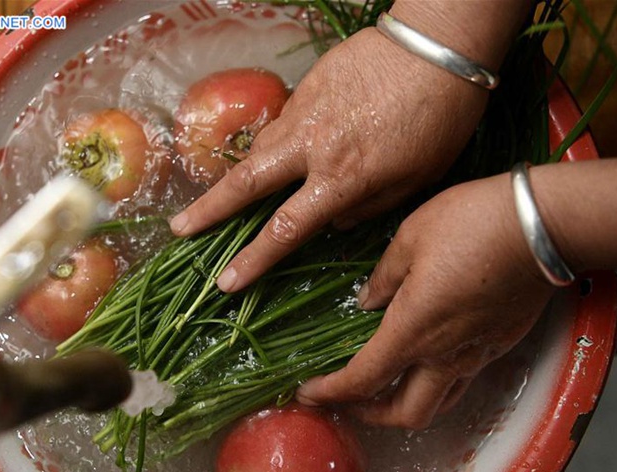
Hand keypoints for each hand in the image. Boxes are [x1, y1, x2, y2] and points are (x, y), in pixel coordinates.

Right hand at [170, 26, 488, 291]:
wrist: (436, 45)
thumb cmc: (438, 120)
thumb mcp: (415, 178)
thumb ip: (369, 206)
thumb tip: (334, 222)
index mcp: (341, 178)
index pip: (285, 229)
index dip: (252, 260)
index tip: (226, 282)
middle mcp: (310, 147)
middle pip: (246, 183)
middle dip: (208, 211)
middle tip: (178, 229)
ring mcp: (303, 113)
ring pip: (257, 150)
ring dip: (231, 177)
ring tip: (213, 198)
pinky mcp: (305, 86)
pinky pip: (279, 124)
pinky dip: (269, 145)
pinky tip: (272, 153)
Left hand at [296, 174, 555, 427]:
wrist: (545, 224)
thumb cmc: (472, 222)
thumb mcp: (410, 238)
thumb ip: (384, 277)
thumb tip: (368, 301)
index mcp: (413, 330)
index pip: (362, 381)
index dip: (330, 393)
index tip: (308, 392)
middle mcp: (445, 355)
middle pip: (404, 415)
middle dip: (368, 415)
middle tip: (345, 399)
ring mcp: (478, 354)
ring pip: (438, 405)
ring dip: (404, 407)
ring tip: (383, 388)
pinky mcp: (500, 343)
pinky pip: (463, 380)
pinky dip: (435, 383)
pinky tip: (427, 358)